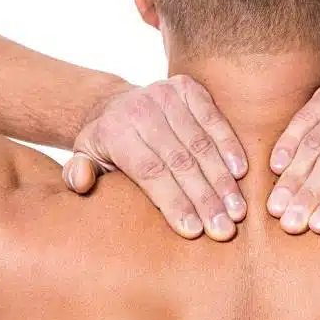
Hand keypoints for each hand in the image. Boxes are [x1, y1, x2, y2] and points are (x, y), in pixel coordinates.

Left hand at [62, 75, 247, 241]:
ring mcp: (166, 94)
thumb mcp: (83, 159)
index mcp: (114, 131)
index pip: (150, 171)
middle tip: (223, 230)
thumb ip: (78, 174)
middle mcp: (141, 108)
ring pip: (200, 143)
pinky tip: (241, 173)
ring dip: (222, 179)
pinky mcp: (188, 87)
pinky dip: (229, 146)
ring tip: (237, 210)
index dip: (173, 201)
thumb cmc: (105, 146)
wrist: (115, 104)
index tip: (193, 231)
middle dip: (204, 198)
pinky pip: (214, 119)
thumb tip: (81, 182)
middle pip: (179, 160)